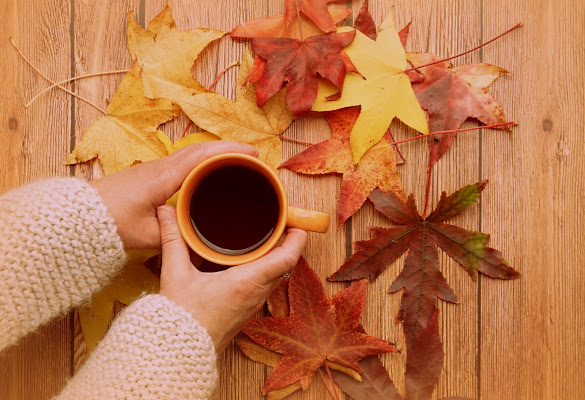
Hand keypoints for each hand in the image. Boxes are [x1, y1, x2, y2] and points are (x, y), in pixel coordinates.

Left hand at [90, 141, 257, 248]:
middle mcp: (161, 167)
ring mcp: (154, 169)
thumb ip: (176, 234)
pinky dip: (201, 161)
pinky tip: (207, 172)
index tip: (253, 152)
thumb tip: (197, 237)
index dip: (229, 151)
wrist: (77, 215)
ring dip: (215, 153)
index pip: (203, 157)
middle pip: (200, 150)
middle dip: (228, 149)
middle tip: (253, 155)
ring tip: (236, 161)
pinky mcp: (148, 175)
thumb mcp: (148, 236)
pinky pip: (182, 161)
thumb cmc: (110, 224)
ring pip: (191, 154)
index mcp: (164, 177)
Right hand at [156, 205, 307, 351]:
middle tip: (278, 217)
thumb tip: (165, 212)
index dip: (297, 236)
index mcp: (247, 282)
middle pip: (284, 260)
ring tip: (265, 231)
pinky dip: (263, 265)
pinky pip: (265, 282)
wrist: (179, 352)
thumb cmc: (181, 318)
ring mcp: (254, 302)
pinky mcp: (247, 308)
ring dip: (274, 252)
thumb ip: (172, 239)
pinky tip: (248, 255)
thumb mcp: (175, 274)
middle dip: (284, 237)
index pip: (287, 257)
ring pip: (275, 272)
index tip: (296, 218)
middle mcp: (257, 293)